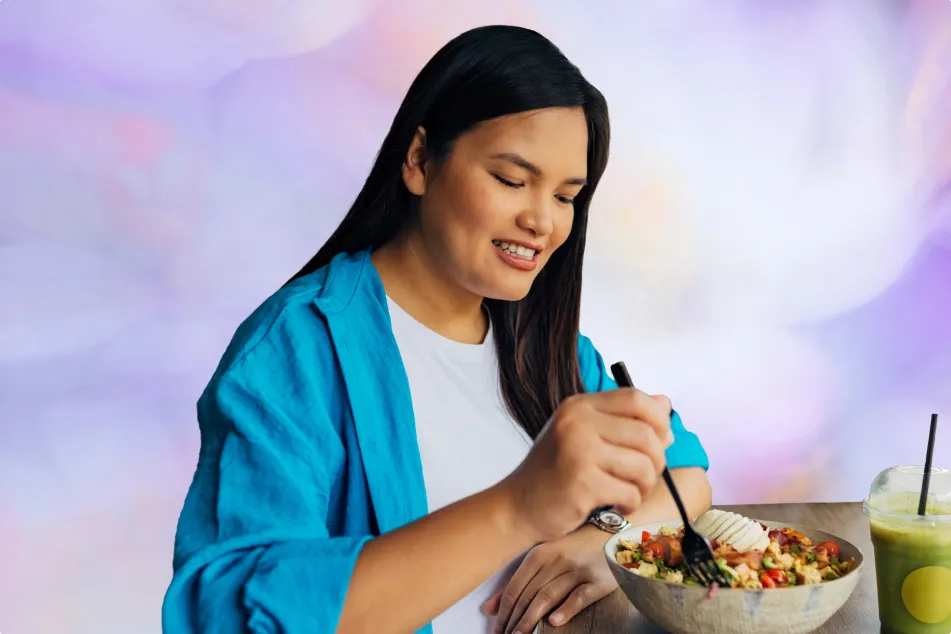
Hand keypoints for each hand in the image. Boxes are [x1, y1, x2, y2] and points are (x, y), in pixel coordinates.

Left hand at [483, 527, 616, 632]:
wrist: (610, 533)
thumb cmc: (573, 547)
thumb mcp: (544, 556)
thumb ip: (519, 581)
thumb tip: (490, 608)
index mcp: (539, 554)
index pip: (515, 587)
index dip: (503, 611)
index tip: (496, 629)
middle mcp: (556, 560)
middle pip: (528, 594)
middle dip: (513, 619)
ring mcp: (577, 570)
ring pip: (548, 596)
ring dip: (531, 619)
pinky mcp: (598, 580)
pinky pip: (579, 596)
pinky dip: (565, 610)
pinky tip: (553, 623)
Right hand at [498, 388, 672, 544]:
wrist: (518, 505)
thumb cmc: (556, 470)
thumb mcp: (584, 434)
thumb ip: (621, 419)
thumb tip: (665, 405)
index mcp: (579, 406)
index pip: (635, 398)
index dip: (658, 419)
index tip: (660, 439)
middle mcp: (577, 422)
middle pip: (646, 434)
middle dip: (657, 460)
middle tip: (645, 476)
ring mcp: (578, 451)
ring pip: (643, 465)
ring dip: (645, 485)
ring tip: (629, 491)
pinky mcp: (582, 483)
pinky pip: (630, 492)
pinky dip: (630, 503)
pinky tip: (616, 505)